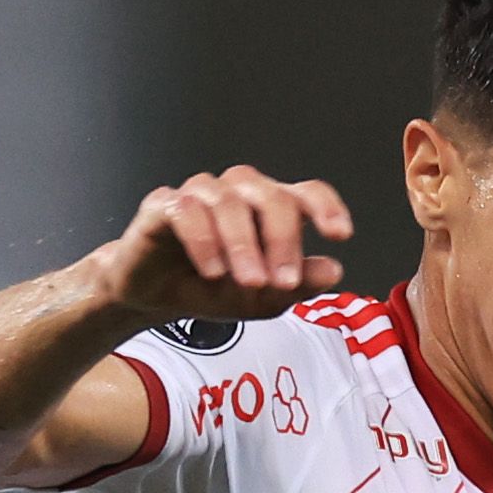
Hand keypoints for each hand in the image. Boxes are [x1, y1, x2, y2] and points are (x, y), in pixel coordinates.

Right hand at [91, 167, 353, 323]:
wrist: (152, 298)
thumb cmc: (208, 289)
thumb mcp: (260, 299)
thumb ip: (297, 284)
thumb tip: (334, 270)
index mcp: (267, 208)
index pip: (304, 193)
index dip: (325, 207)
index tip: (340, 235)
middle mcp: (237, 193)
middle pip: (271, 196)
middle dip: (282, 240)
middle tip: (283, 282)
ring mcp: (200, 195)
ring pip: (230, 201)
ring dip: (244, 244)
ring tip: (248, 283)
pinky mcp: (164, 205)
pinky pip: (187, 210)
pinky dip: (204, 240)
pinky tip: (213, 271)